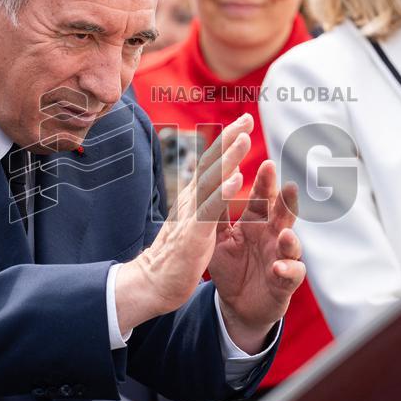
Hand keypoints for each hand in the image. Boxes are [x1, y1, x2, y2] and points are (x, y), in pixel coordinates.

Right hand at [116, 114, 253, 332]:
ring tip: (244, 138)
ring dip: (227, 158)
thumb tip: (212, 181)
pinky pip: (210, 210)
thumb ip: (203, 201)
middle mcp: (191, 201)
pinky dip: (222, 192)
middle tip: (246, 118)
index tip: (244, 122)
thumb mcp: (194, 221)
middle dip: (229, 139)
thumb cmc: (176, 254)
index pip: (211, 164)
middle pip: (210, 164)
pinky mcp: (194, 234)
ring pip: (211, 181)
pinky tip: (236, 180)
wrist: (154, 282)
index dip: (227, 142)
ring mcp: (191, 216)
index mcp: (194, 198)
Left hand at [209, 159, 305, 353]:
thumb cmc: (231, 267)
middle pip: (283, 215)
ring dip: (290, 239)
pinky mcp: (285, 282)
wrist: (236, 305)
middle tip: (288, 187)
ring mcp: (282, 257)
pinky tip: (278, 268)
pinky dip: (287, 271)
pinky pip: (291, 274)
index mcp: (256, 222)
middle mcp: (273, 236)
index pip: (262, 198)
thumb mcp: (218, 237)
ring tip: (285, 234)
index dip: (265, 182)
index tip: (266, 163)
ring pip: (292, 244)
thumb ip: (217, 212)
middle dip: (287, 202)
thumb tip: (206, 179)